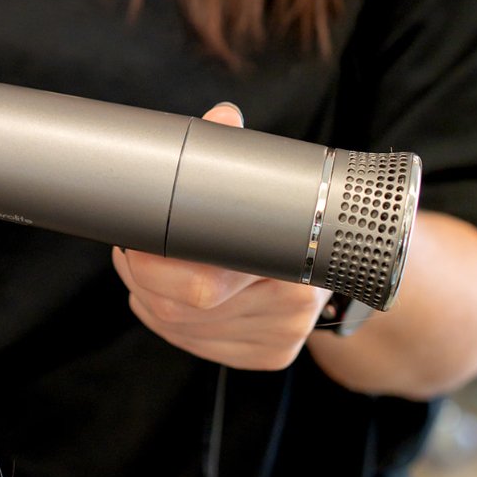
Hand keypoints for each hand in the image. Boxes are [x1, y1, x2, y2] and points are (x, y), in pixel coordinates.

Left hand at [111, 103, 332, 369]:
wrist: (344, 260)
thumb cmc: (295, 215)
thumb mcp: (276, 183)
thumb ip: (240, 153)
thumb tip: (222, 118)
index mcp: (294, 265)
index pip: (200, 281)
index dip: (155, 263)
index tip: (135, 239)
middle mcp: (290, 312)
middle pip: (181, 308)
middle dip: (142, 276)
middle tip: (131, 246)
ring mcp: (276, 340)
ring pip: (177, 327)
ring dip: (146, 295)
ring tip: (144, 263)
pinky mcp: (262, 357)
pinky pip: (187, 342)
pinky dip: (163, 317)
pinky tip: (163, 295)